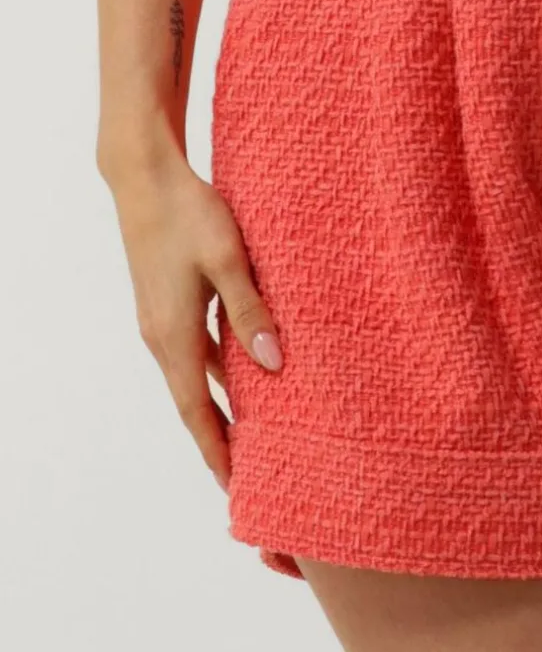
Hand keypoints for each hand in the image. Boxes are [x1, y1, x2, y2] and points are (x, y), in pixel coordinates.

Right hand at [108, 152, 281, 490]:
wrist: (145, 178)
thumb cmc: (187, 214)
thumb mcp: (227, 260)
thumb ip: (250, 312)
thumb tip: (274, 363)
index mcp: (174, 335)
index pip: (197, 410)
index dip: (217, 450)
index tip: (235, 486)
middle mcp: (162, 336)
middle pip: (193, 401)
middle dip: (219, 438)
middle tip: (251, 470)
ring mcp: (160, 319)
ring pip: (195, 375)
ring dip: (220, 404)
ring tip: (254, 428)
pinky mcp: (165, 302)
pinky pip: (194, 349)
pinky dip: (218, 369)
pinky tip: (245, 368)